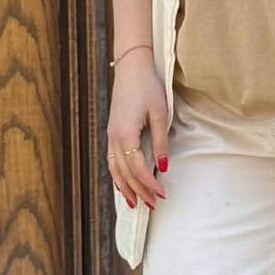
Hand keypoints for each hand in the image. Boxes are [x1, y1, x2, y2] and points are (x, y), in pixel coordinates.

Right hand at [107, 53, 169, 209]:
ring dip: (125, 187)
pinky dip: (117, 176)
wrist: (131, 69)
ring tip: (135, 203)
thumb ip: (161, 141)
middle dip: (139, 191)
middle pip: (124, 173)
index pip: (137, 168)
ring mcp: (110, 136)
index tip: (162, 194)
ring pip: (114, 170)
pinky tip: (124, 183)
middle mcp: (114, 138)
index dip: (149, 183)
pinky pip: (111, 161)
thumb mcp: (160, 113)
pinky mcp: (111, 133)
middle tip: (153, 205)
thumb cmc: (147, 87)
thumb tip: (164, 166)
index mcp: (125, 134)